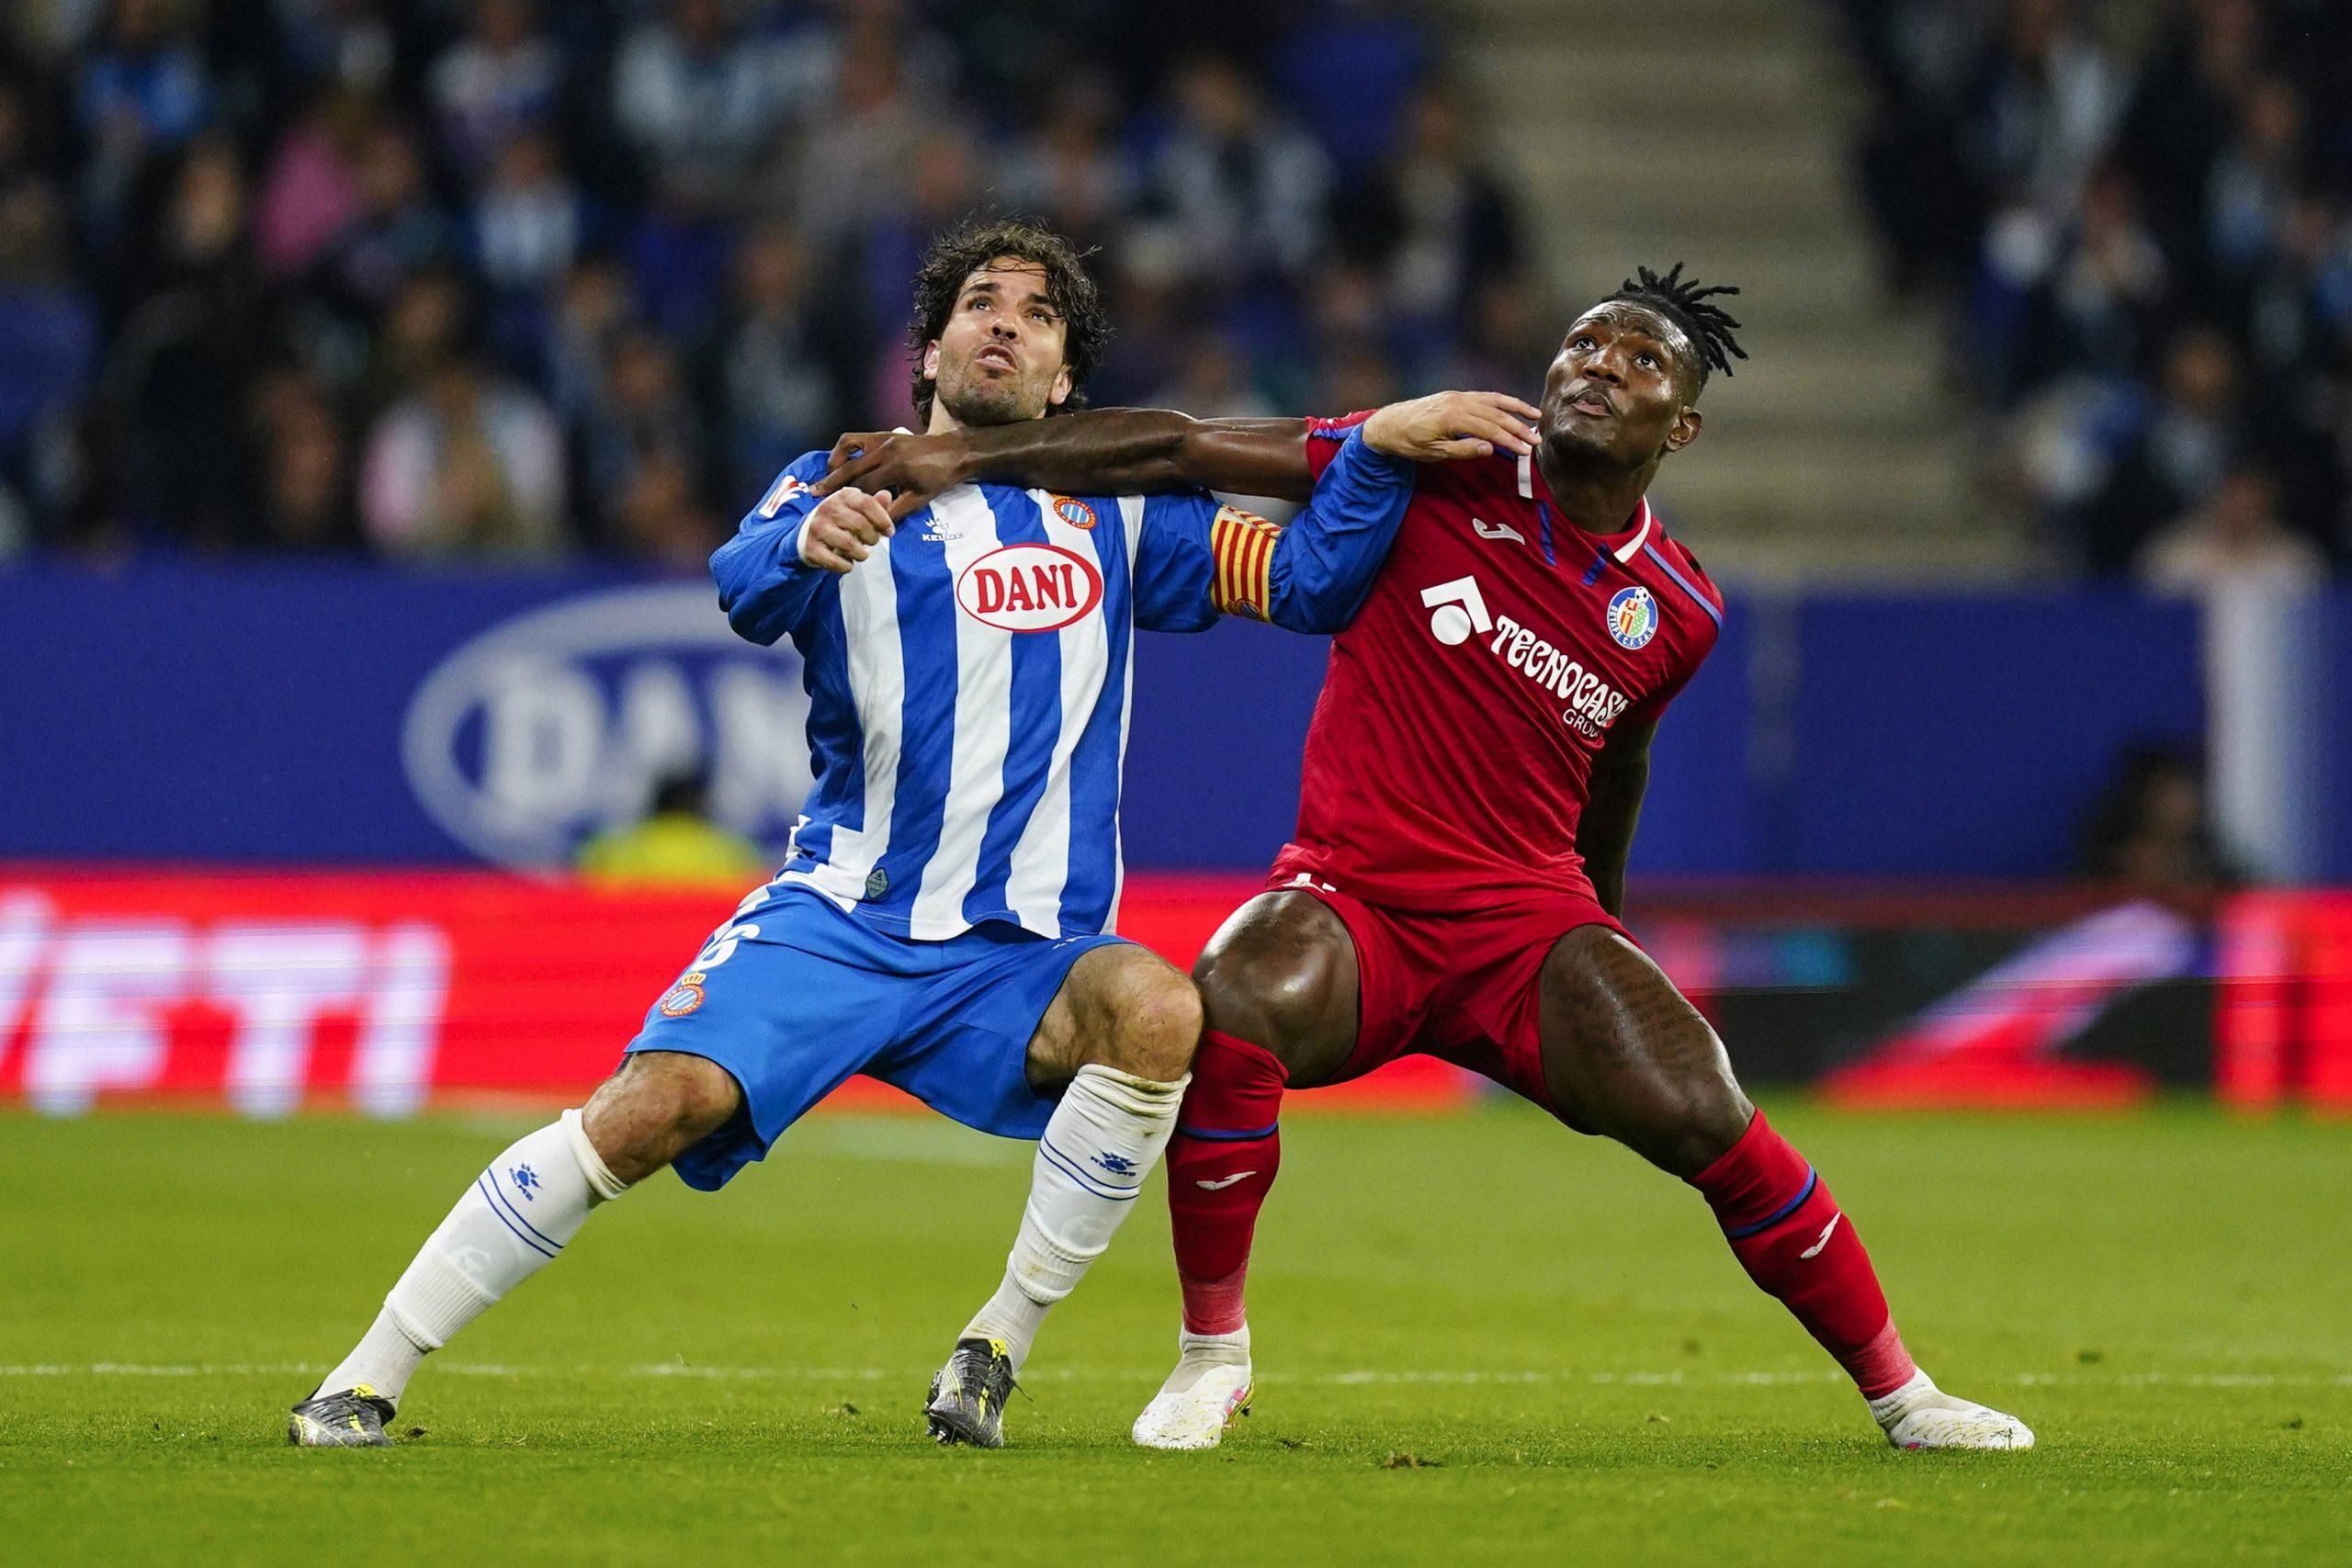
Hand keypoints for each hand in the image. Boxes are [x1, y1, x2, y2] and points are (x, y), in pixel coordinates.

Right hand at [798, 485, 895, 572]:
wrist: (806, 537)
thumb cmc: (839, 523)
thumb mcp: (855, 511)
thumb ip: (873, 505)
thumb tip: (886, 495)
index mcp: (842, 497)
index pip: (866, 503)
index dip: (882, 519)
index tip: (889, 531)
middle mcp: (827, 509)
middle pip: (860, 524)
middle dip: (872, 538)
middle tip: (872, 542)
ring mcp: (817, 528)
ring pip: (849, 544)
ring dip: (861, 554)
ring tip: (861, 554)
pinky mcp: (811, 548)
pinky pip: (835, 562)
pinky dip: (847, 566)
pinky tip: (848, 564)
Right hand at [815, 430, 967, 519]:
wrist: (954, 452)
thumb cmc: (939, 479)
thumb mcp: (919, 500)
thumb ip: (895, 511)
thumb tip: (873, 526)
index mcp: (895, 468)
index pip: (864, 488)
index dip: (848, 500)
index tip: (833, 509)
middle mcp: (885, 451)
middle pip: (850, 468)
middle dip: (831, 482)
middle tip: (814, 493)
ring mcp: (883, 439)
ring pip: (848, 447)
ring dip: (835, 461)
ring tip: (828, 476)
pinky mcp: (883, 434)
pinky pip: (856, 438)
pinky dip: (844, 448)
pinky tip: (841, 460)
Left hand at [1361, 391, 1540, 461]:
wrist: (1387, 424)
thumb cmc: (1408, 443)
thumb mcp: (1433, 453)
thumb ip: (1463, 450)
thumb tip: (1491, 448)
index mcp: (1453, 418)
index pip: (1490, 430)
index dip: (1510, 440)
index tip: (1526, 451)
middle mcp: (1458, 402)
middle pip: (1496, 415)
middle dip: (1518, 428)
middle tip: (1537, 440)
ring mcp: (1457, 396)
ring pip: (1493, 401)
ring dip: (1516, 408)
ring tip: (1535, 416)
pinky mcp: (1455, 395)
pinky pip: (1483, 397)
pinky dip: (1501, 401)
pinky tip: (1512, 407)